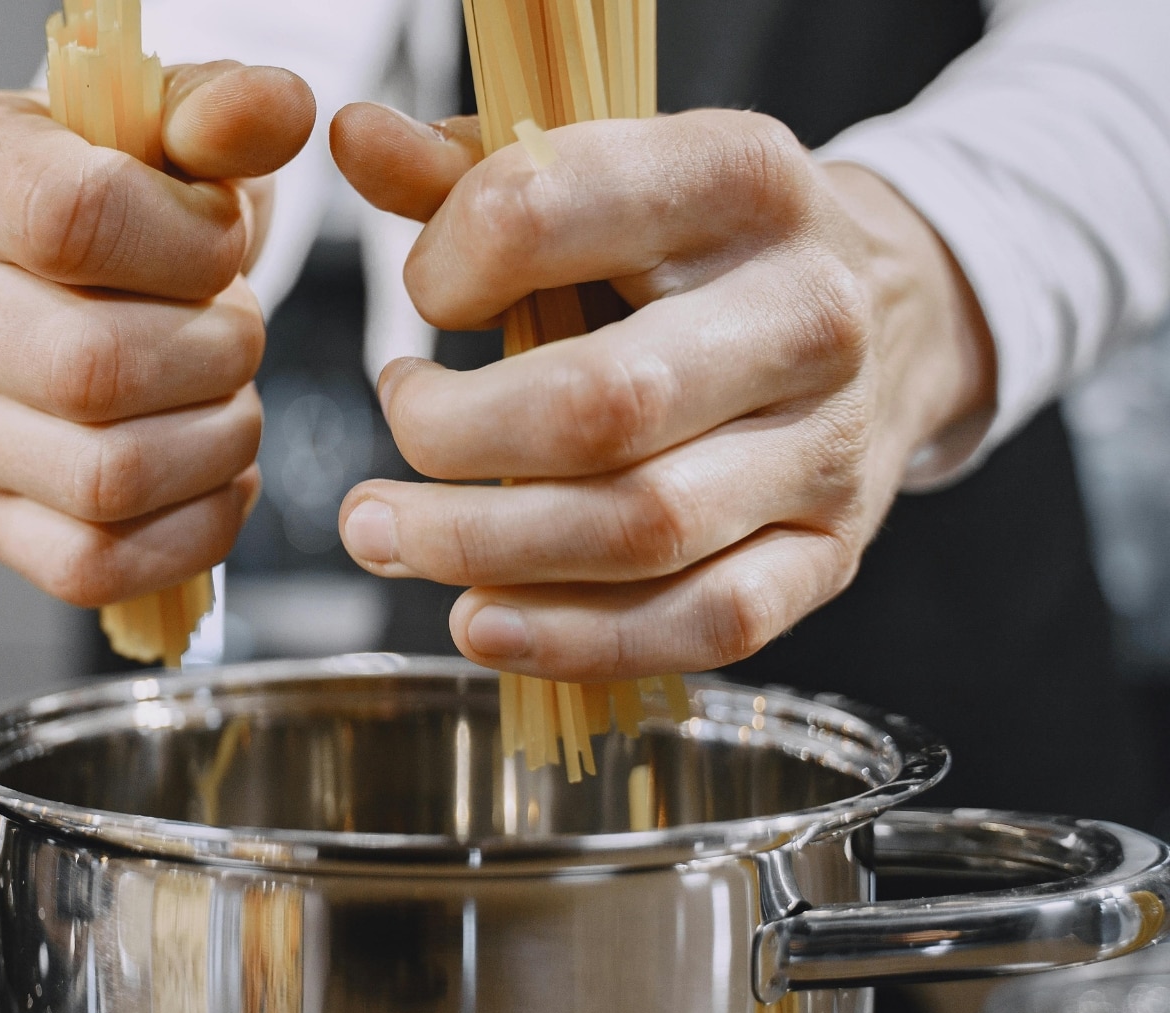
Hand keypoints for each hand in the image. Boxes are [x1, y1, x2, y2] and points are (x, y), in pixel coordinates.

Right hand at [0, 64, 314, 605]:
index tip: (218, 236)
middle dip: (215, 354)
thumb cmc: (138, 189)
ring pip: (104, 479)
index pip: (69, 222)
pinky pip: (95, 566)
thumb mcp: (184, 126)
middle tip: (236, 327)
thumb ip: (228, 109)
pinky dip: (193, 528)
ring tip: (227, 392)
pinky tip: (214, 469)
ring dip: (217, 440)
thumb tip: (271, 110)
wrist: (110, 267)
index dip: (187, 242)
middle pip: (90, 371)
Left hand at [330, 105, 995, 679]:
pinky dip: (578, 640)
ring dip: (482, 551)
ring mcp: (827, 444)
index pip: (547, 211)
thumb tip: (352, 139)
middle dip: (447, 444)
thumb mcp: (607, 175)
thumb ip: (472, 170)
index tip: (425, 305)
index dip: (448, 269)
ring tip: (387, 538)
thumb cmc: (704, 247)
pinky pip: (707, 622)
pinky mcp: (830, 551)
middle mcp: (804, 311)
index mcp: (740, 179)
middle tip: (373, 468)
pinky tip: (482, 624)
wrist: (893, 309)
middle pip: (597, 405)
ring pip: (643, 527)